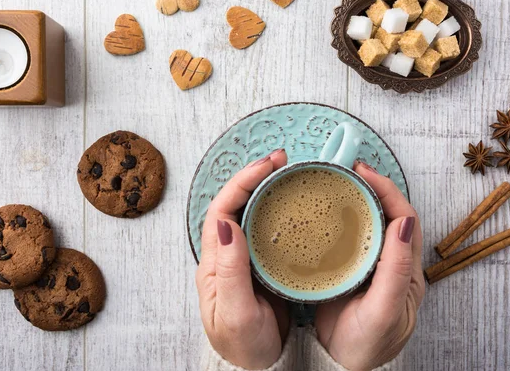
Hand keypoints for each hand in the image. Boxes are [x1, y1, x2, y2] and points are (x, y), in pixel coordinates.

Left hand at [196, 149, 289, 369]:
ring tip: (287, 171)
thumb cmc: (243, 346)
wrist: (258, 368)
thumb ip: (230, 270)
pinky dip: (278, 208)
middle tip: (281, 159)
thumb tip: (227, 223)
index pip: (222, 209)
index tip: (266, 166)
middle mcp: (227, 254)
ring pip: (250, 211)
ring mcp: (244, 257)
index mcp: (215, 262)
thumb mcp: (236, 312)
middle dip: (254, 176)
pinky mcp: (263, 264)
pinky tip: (294, 202)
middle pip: (235, 203)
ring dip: (266, 187)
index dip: (242, 182)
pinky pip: (267, 227)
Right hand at [315, 162, 425, 370]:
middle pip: (386, 213)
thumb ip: (395, 270)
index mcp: (405, 268)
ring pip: (367, 222)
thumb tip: (403, 222)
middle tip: (348, 170)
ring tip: (337, 182)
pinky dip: (338, 217)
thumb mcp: (384, 310)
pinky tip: (322, 212)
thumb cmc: (369, 343)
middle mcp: (389, 261)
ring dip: (356, 199)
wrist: (342, 365)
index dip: (386, 190)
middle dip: (371, 187)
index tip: (364, 173)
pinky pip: (347, 235)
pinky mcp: (346, 268)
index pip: (402, 217)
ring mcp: (367, 264)